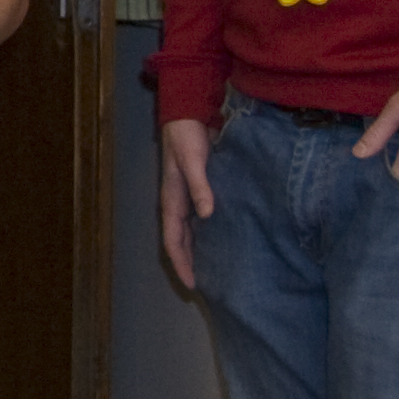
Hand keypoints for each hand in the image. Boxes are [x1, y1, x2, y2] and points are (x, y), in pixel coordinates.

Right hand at [158, 118, 217, 287]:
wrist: (189, 112)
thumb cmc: (187, 136)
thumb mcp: (193, 160)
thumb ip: (200, 186)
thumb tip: (207, 215)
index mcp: (172, 200)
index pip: (173, 240)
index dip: (181, 263)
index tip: (193, 285)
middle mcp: (179, 202)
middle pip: (183, 241)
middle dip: (191, 263)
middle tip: (208, 286)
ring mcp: (190, 196)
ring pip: (193, 232)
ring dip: (201, 251)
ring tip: (217, 269)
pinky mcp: (203, 189)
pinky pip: (204, 219)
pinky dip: (211, 233)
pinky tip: (225, 240)